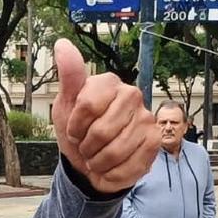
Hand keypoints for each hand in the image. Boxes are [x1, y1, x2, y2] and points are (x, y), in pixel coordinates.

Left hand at [51, 39, 159, 193]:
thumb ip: (68, 77)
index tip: (74, 131)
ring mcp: (147, 119)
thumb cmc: (77, 133)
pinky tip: (111, 166)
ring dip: (98, 162)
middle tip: (87, 146)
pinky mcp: (155, 142)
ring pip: (115, 151)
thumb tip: (62, 44)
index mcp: (109, 84)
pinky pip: (128, 165)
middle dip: (87, 147)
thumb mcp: (65, 106)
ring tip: (98, 157)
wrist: (88, 164)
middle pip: (102, 131)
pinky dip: (112, 173)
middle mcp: (132, 96)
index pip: (87, 105)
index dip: (75, 126)